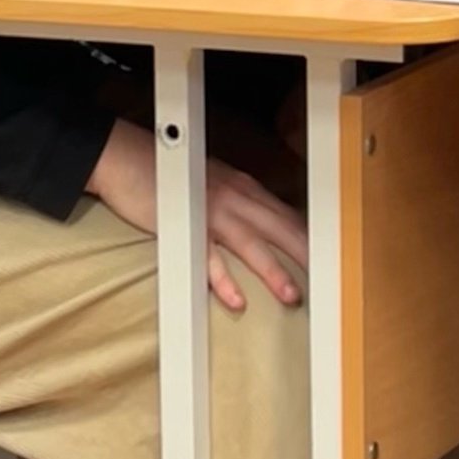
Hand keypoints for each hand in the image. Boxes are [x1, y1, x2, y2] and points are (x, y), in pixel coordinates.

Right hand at [86, 118, 309, 313]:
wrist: (128, 158)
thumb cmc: (173, 174)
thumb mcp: (217, 185)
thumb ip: (241, 204)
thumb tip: (265, 227)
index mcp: (246, 189)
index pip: (288, 215)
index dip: (311, 237)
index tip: (331, 258)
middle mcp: (236, 198)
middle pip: (280, 228)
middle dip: (307, 254)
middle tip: (329, 279)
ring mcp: (211, 212)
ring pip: (252, 244)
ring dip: (274, 271)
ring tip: (292, 296)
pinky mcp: (185, 226)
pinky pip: (208, 258)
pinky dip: (224, 280)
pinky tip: (237, 300)